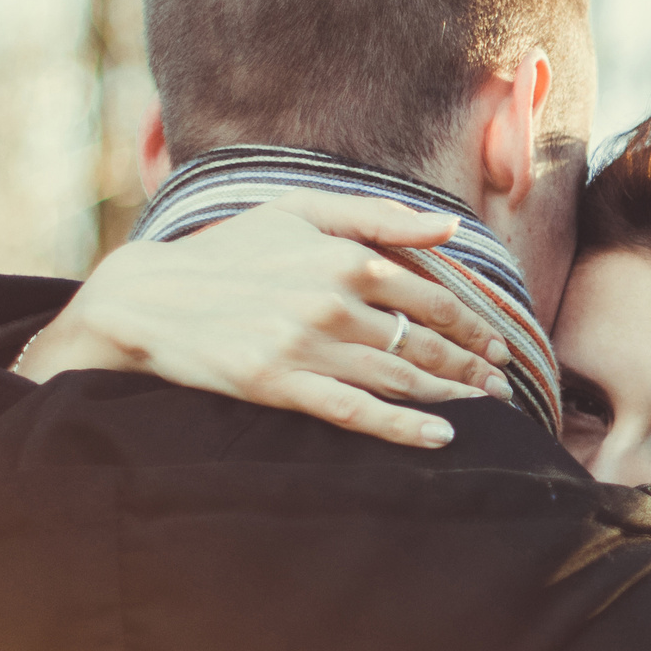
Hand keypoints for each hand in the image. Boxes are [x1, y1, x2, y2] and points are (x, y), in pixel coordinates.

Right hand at [25, 191, 514, 449]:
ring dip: (453, 397)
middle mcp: (334, 302)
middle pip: (426, 344)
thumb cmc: (230, 252)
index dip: (474, 327)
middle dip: (473, 368)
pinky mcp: (279, 385)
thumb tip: (449, 227)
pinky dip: (404, 427)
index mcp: (345, 257)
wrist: (149, 297)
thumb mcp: (300, 212)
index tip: (497, 346)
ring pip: (401, 379)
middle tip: (502, 387)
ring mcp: (307, 346)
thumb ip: (378, 216)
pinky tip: (440, 438)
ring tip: (485, 411)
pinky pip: (357, 412)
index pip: (433, 300)